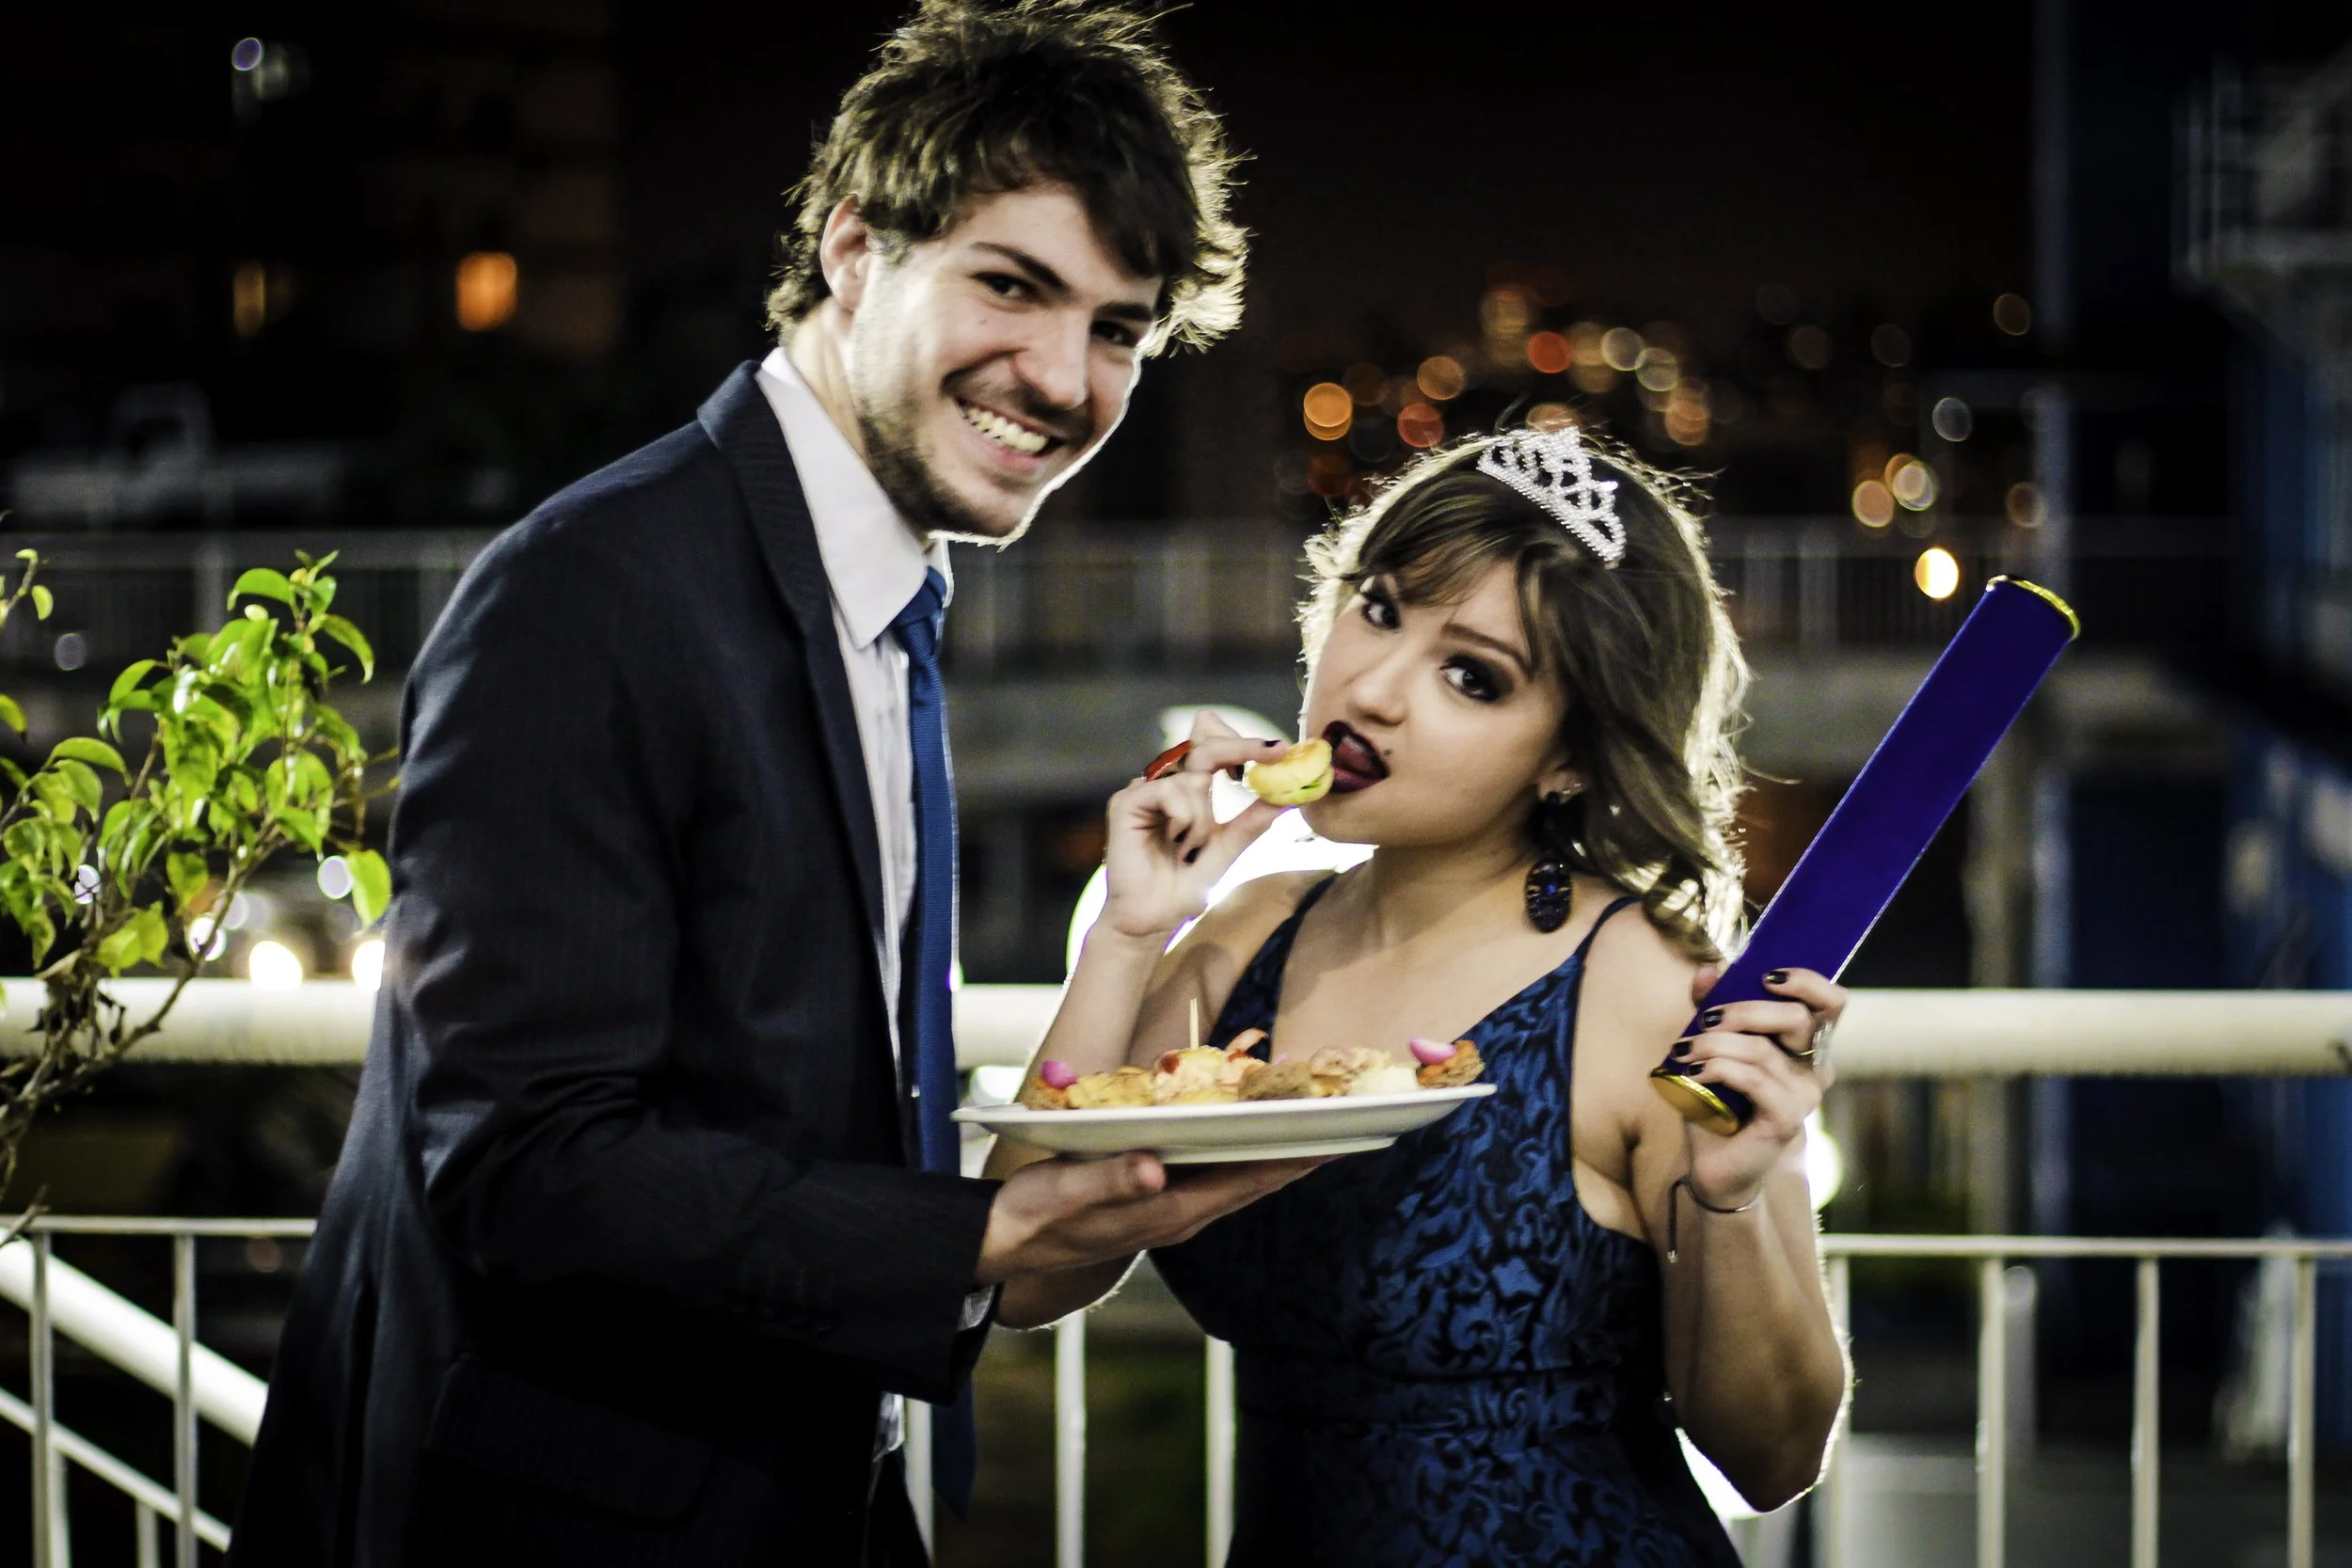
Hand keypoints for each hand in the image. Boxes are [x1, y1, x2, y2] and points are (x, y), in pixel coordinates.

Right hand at [974, 1150, 1324, 1283]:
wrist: (1004, 1245)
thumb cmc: (1035, 1216)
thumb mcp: (1068, 1192)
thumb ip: (1111, 1180)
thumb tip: (1155, 1168)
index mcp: (1170, 1212)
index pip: (1247, 1182)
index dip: (1293, 1159)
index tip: (1338, 1137)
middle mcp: (1181, 1215)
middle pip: (1255, 1181)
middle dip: (1301, 1154)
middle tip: (1349, 1120)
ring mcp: (1171, 1210)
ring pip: (1239, 1179)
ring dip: (1277, 1153)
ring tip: (1316, 1123)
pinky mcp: (1156, 1200)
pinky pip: (1216, 1176)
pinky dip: (1243, 1152)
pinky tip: (1252, 1132)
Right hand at [1097, 710, 1286, 941]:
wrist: (1153, 918)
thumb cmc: (1185, 886)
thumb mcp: (1227, 850)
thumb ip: (1251, 822)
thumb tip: (1286, 798)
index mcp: (1190, 791)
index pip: (1214, 747)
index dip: (1244, 742)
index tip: (1281, 748)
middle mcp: (1167, 784)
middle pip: (1204, 745)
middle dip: (1240, 748)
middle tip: (1271, 752)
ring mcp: (1146, 791)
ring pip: (1193, 778)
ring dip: (1204, 819)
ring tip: (1190, 849)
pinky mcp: (1126, 802)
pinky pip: (1168, 791)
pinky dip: (1183, 817)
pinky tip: (1175, 840)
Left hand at [1673, 966, 1843, 1207]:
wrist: (1714, 1164)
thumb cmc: (1717, 1103)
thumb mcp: (1711, 1046)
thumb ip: (1711, 1006)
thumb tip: (1708, 970)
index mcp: (1806, 1045)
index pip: (1831, 1003)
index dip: (1807, 981)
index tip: (1766, 975)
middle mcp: (1815, 1068)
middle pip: (1797, 1018)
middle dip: (1745, 1010)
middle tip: (1705, 1019)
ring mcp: (1805, 1096)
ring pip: (1762, 1050)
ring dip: (1715, 1043)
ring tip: (1685, 1051)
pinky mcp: (1788, 1120)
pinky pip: (1753, 1080)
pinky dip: (1718, 1069)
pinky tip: (1695, 1074)